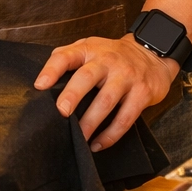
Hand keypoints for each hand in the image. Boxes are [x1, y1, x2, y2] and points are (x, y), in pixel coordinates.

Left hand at [33, 34, 179, 150]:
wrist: (152, 54)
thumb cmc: (114, 54)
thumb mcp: (90, 46)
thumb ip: (68, 56)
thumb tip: (42, 78)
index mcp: (89, 49)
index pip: (66, 56)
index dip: (51, 70)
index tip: (39, 85)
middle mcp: (107, 61)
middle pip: (86, 77)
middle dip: (72, 95)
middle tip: (61, 112)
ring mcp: (126, 77)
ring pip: (106, 101)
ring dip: (90, 122)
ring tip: (78, 137)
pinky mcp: (142, 94)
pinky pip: (125, 118)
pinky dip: (110, 135)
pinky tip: (98, 144)